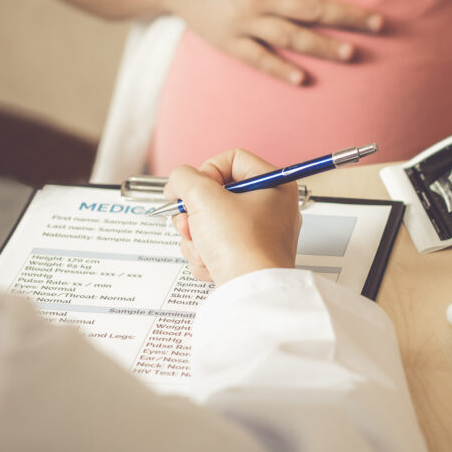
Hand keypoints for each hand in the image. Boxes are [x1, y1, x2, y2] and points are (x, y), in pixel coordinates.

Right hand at [158, 0, 384, 84]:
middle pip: (312, 7)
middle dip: (348, 15)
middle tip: (379, 23)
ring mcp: (244, 22)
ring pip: (290, 36)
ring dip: (322, 45)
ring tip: (350, 53)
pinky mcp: (229, 42)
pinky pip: (258, 59)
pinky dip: (280, 70)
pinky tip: (303, 80)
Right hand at [164, 150, 301, 283]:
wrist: (249, 291)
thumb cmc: (242, 245)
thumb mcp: (203, 197)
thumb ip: (183, 178)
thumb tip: (178, 181)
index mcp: (274, 185)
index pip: (231, 159)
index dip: (205, 172)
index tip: (193, 189)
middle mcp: (272, 208)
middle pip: (216, 195)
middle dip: (194, 212)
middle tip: (190, 221)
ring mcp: (260, 235)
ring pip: (210, 223)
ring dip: (196, 237)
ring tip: (202, 246)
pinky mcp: (247, 258)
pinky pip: (215, 247)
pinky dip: (205, 256)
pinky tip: (211, 262)